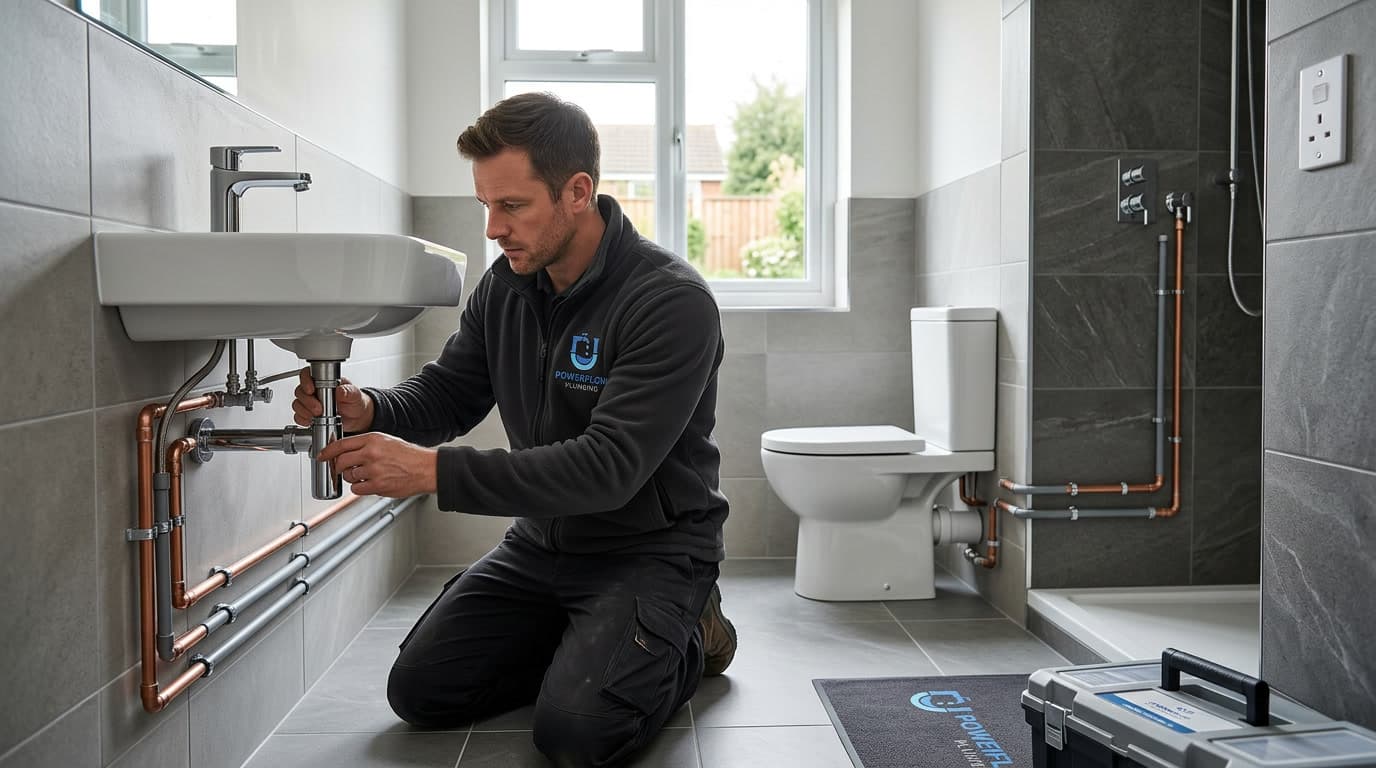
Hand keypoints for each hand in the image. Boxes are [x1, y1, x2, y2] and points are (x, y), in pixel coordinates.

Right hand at [292, 366, 374, 431]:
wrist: (357, 417)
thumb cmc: (354, 401)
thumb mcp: (355, 395)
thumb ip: (349, 391)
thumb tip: (340, 390)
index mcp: (324, 380)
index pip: (307, 374)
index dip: (305, 381)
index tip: (311, 390)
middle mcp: (314, 390)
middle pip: (300, 391)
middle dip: (307, 401)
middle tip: (318, 408)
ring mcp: (310, 402)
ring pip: (297, 404)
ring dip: (304, 411)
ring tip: (317, 415)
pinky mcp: (309, 414)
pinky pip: (298, 416)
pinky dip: (302, 419)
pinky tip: (311, 421)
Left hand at [317, 432, 437, 497]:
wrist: (426, 469)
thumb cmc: (409, 456)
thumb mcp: (386, 441)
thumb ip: (366, 444)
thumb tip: (346, 451)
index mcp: (373, 439)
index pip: (341, 444)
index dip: (327, 451)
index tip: (322, 456)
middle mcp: (371, 453)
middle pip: (341, 462)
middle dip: (337, 467)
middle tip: (340, 469)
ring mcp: (374, 470)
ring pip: (348, 476)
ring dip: (353, 478)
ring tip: (366, 475)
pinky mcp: (378, 485)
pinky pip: (357, 489)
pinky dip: (360, 488)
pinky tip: (370, 483)